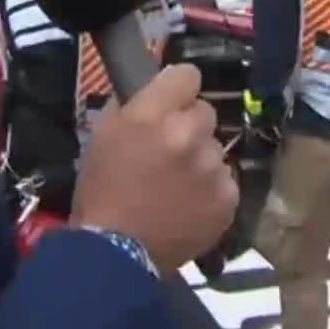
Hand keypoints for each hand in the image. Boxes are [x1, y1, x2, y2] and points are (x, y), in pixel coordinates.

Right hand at [70, 62, 236, 271]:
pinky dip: (210, 192)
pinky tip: (188, 207)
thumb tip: (157, 89)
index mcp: (153, 115)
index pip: (188, 75)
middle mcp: (189, 135)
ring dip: (200, 162)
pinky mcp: (228, 198)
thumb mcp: (103, 136)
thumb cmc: (101, 192)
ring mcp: (212, 167)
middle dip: (189, 128)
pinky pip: (225, 181)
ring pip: (215, 149)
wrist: (116, 253)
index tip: (171, 103)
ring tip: (176, 188)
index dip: (178, 89)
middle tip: (169, 153)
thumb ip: (133, 106)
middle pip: (205, 113)